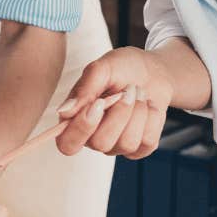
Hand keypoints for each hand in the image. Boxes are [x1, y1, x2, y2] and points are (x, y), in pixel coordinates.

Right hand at [56, 47, 172, 159]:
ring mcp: (117, 145)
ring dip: (138, 112)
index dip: (82, 128)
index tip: (99, 103)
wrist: (153, 72)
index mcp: (75, 121)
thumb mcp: (102, 69)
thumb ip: (83, 89)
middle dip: (119, 114)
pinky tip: (148, 106)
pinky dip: (152, 118)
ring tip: (138, 93)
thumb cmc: (122, 68)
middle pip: (100, 143)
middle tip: (127, 91)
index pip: (67, 143)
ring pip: (127, 144)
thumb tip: (64, 111)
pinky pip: (147, 142)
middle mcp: (93, 137)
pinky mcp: (140, 148)